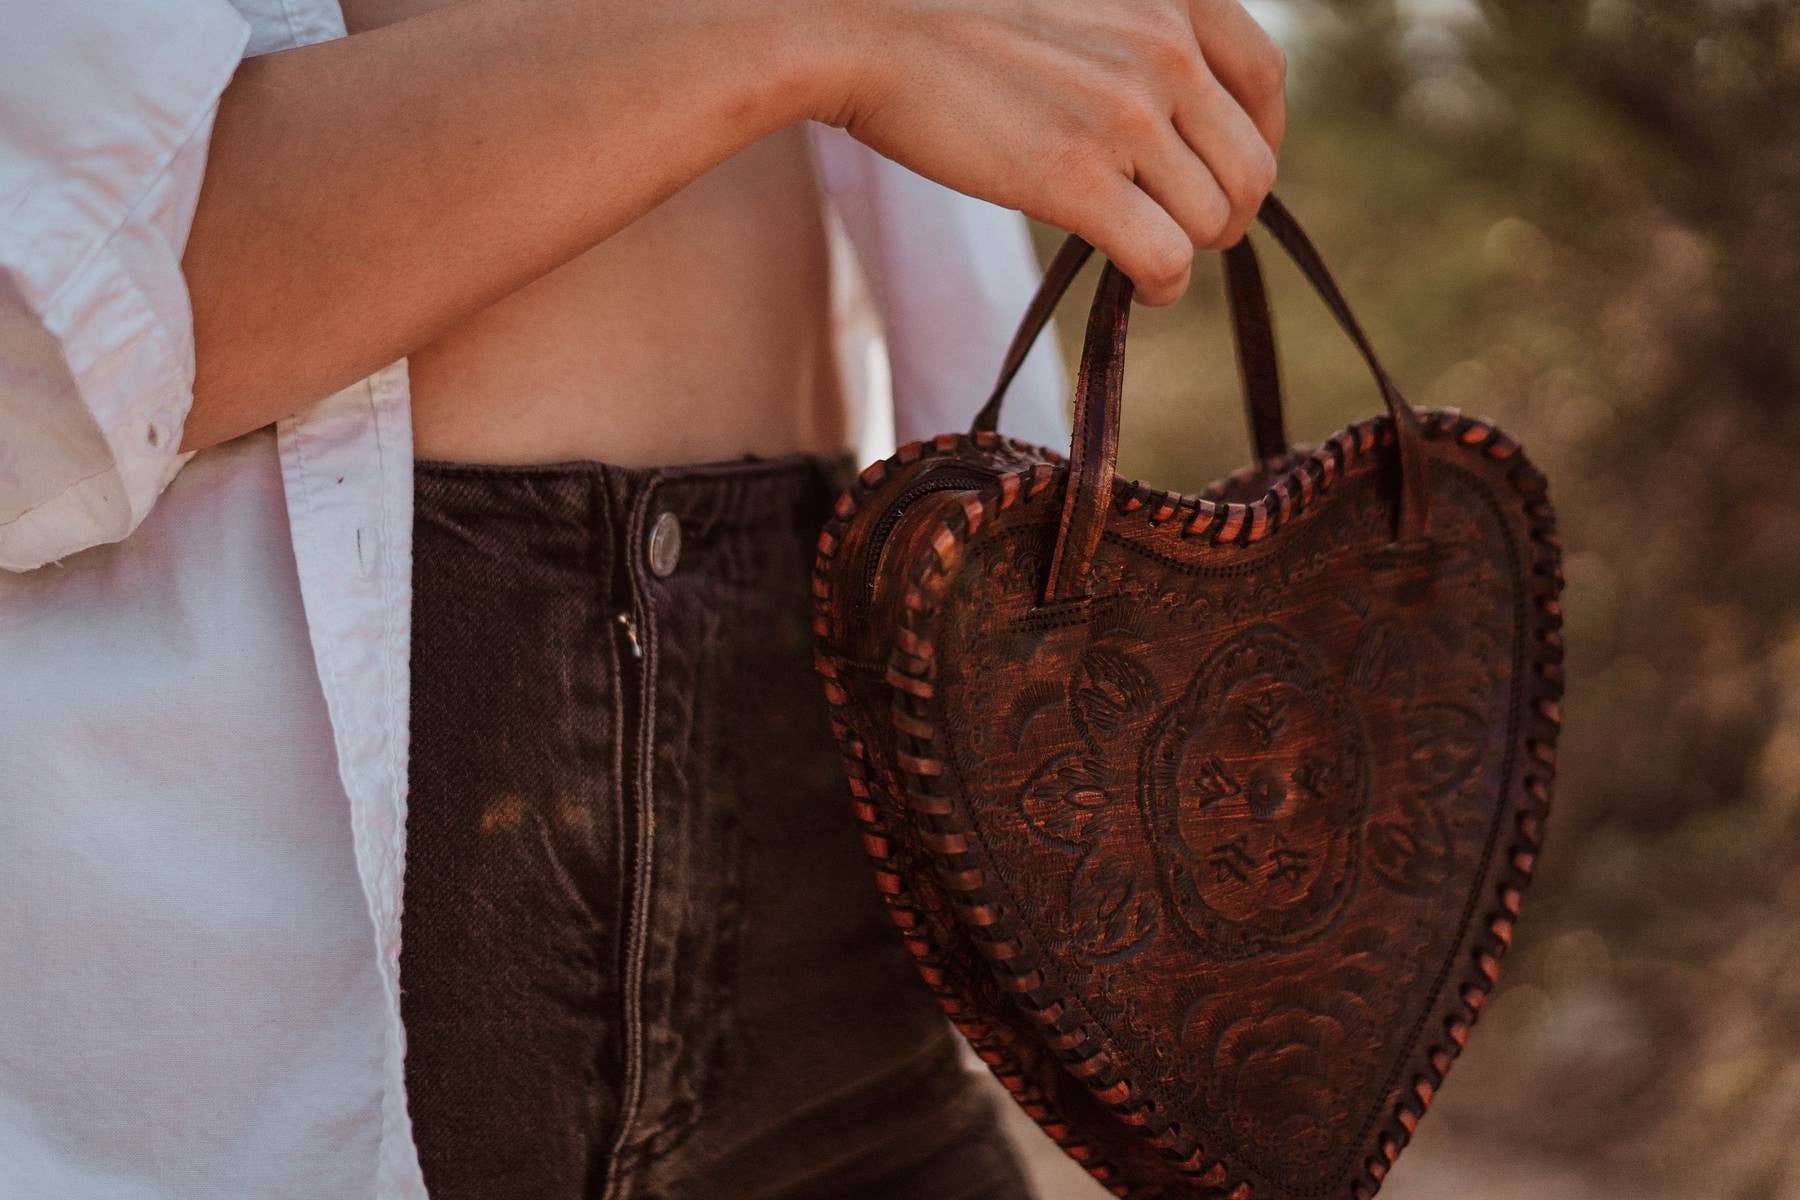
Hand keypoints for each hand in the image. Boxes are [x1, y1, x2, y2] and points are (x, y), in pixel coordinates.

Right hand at [818, 0, 1285, 305]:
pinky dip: (1162, 287)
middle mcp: (1164, 45)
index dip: (1260, 140)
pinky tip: (1140, 288)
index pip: (1265, 79)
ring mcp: (1125, 112)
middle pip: (1250, 166)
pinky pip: (1164, 258)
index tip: (1226, 171)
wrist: (866, 30)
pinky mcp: (1077, 176)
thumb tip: (1176, 113)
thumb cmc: (952, 14)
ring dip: (1189, 253)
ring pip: (1213, 220)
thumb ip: (1134, 29)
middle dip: (1226, 214)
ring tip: (1152, 259)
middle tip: (1185, 231)